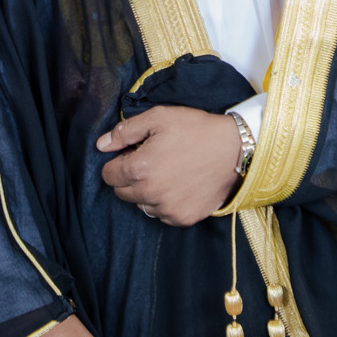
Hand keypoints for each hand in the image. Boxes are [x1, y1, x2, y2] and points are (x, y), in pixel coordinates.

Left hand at [96, 106, 242, 225]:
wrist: (235, 149)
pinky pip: (162, 214)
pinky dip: (165, 203)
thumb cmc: (196, 130)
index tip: (132, 155)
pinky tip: (179, 185)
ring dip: (147, 192)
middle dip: (130, 178)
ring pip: (141, 205)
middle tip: (151, 162)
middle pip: (122, 193)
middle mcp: (150, 194)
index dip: (118, 163)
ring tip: (167, 173)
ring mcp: (167, 209)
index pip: (109, 176)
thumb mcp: (158, 118)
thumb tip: (101, 145)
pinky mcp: (183, 218)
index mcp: (139, 169)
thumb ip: (125, 131)